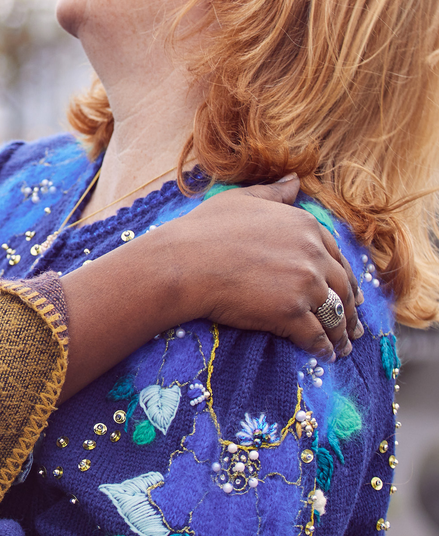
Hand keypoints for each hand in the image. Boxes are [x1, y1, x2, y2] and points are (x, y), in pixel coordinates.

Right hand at [161, 176, 362, 359]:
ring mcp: (304, 284)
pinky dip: (323, 348)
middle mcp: (312, 253)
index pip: (337, 256)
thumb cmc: (205, 228)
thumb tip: (296, 180)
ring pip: (335, 314)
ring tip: (341, 347)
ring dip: (341, 334)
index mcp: (305, 225)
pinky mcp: (291, 313)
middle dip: (351, 309)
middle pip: (343, 287)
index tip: (349, 293)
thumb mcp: (242, 199)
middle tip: (352, 326)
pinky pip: (316, 336)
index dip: (345, 278)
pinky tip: (324, 355)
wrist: (183, 261)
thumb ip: (275, 193)